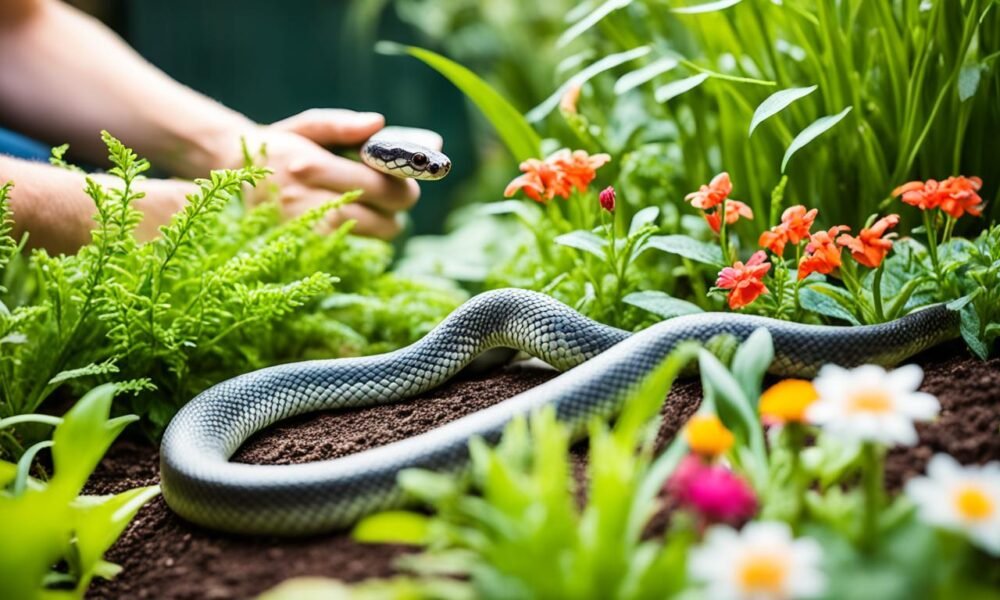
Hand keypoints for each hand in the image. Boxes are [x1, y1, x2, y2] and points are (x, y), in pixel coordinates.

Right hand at [225, 109, 423, 239]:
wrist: (236, 174)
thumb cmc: (285, 145)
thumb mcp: (310, 126)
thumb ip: (345, 125)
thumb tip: (379, 122)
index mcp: (310, 165)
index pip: (381, 187)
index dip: (405, 188)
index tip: (407, 182)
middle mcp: (304, 201)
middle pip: (382, 221)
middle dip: (397, 210)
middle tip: (395, 198)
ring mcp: (301, 232)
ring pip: (368, 239)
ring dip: (381, 226)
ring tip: (373, 209)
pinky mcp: (299, 250)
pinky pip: (350, 251)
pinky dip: (361, 239)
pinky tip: (354, 223)